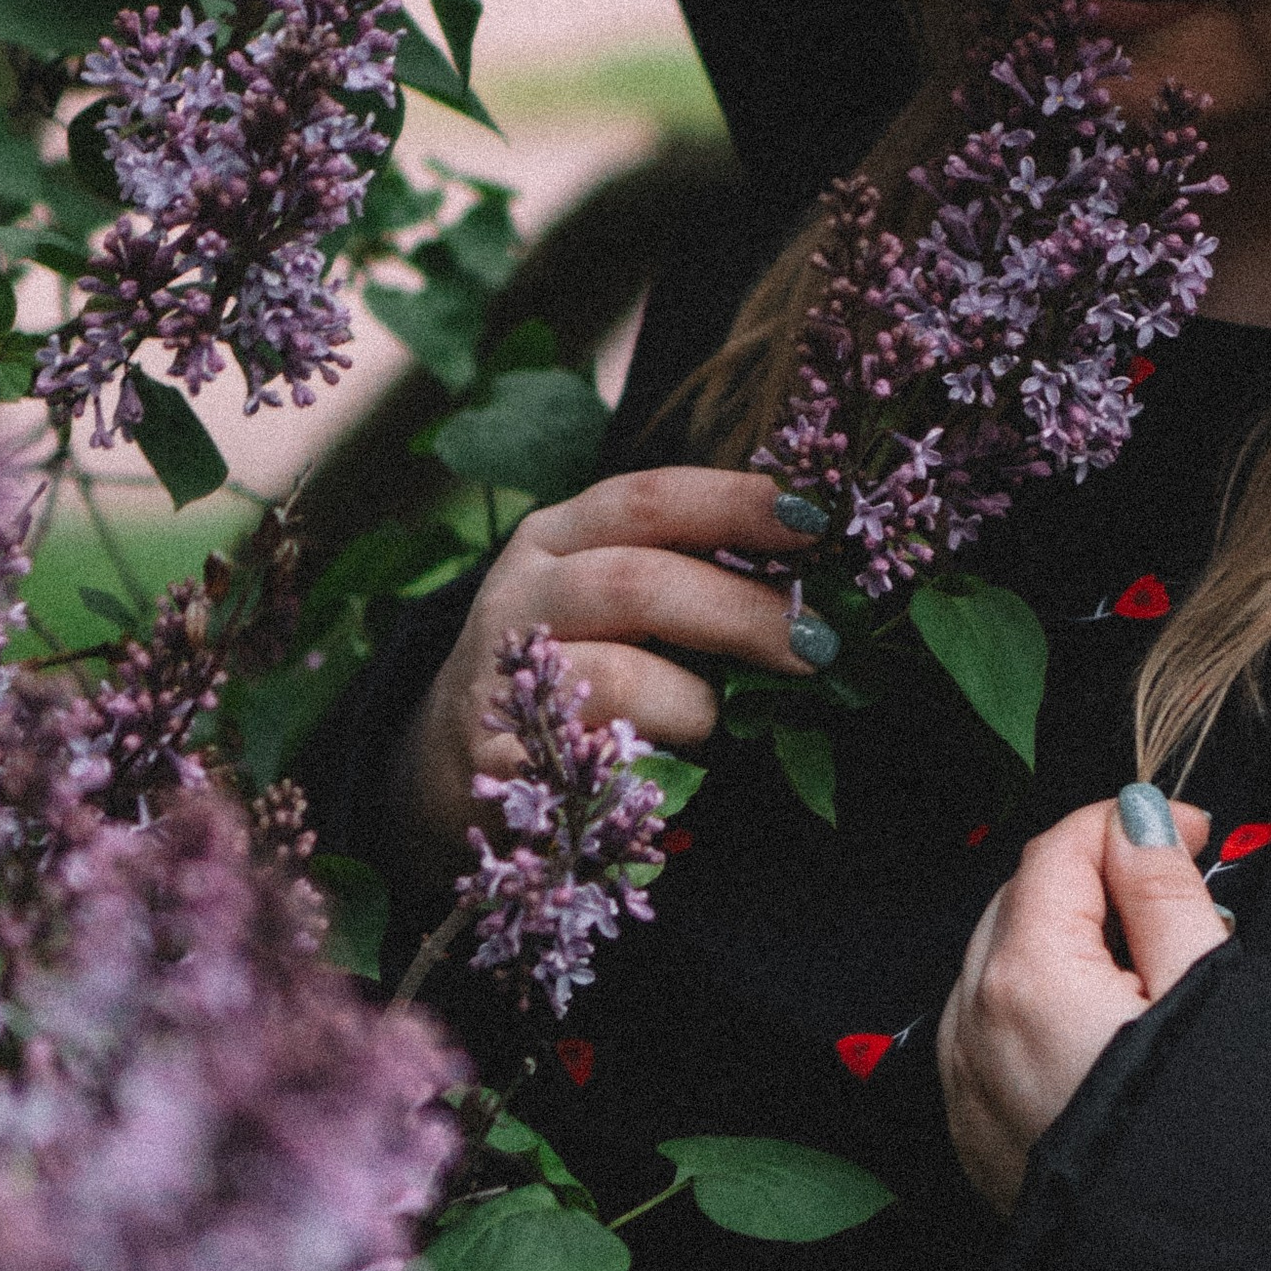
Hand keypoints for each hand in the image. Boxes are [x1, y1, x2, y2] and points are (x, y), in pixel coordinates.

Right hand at [397, 468, 812, 889]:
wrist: (451, 761)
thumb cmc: (574, 666)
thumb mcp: (615, 603)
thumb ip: (690, 578)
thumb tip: (815, 588)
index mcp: (560, 536)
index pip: (650, 498)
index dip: (737, 504)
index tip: (816, 523)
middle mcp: (522, 592)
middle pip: (638, 582)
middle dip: (742, 612)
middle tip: (819, 643)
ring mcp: (505, 678)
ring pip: (621, 674)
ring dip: (703, 702)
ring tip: (739, 720)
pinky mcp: (501, 759)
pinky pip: (602, 761)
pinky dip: (658, 765)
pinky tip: (684, 772)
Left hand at [938, 788, 1231, 1217]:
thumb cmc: (1215, 1139)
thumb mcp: (1205, 989)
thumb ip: (1160, 891)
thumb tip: (1135, 821)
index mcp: (1028, 977)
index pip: (1058, 851)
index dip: (1129, 824)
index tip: (1192, 834)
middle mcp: (975, 1027)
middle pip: (1021, 900)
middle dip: (1095, 880)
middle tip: (1180, 892)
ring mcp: (967, 1087)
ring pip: (1000, 965)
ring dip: (1063, 941)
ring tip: (1152, 968)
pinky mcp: (977, 1136)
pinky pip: (991, 1035)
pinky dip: (1038, 1008)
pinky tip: (1107, 1028)